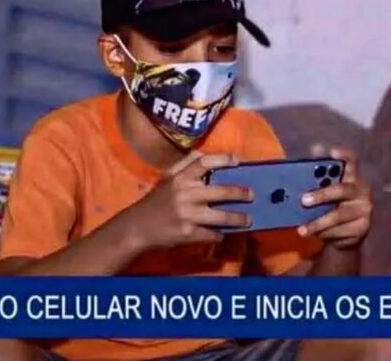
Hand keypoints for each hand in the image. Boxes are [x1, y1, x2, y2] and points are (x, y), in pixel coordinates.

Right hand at [122, 152, 252, 249]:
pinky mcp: (188, 233)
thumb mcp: (167, 178)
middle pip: (220, 191)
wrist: (138, 227)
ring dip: (238, 218)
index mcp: (180, 178)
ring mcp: (187, 215)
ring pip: (221, 217)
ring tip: (248, 219)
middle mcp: (185, 194)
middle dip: (240, 193)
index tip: (238, 161)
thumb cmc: (156, 200)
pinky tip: (222, 234)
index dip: (223, 160)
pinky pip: (211, 234)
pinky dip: (219, 235)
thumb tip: (204, 154)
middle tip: (251, 194)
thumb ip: (184, 165)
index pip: (204, 163)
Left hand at [298, 145, 371, 249]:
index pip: (351, 161)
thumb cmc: (330, 203)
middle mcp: (361, 190)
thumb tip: (306, 158)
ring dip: (318, 222)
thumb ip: (316, 175)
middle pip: (342, 190)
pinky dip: (324, 233)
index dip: (344, 155)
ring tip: (302, 229)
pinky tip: (314, 234)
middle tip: (303, 200)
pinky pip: (340, 231)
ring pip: (339, 215)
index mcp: (351, 175)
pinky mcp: (362, 228)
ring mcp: (364, 209)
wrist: (343, 233)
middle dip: (322, 195)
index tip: (333, 151)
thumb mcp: (322, 188)